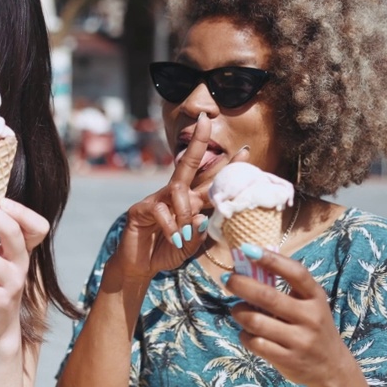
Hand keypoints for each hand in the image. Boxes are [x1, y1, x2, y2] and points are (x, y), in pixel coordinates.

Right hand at [113, 115, 246, 281]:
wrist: (139, 267)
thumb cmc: (166, 253)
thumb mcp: (190, 246)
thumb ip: (198, 233)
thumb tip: (201, 217)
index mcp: (190, 203)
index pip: (212, 182)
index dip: (228, 167)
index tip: (247, 150)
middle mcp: (175, 196)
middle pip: (188, 163)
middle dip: (198, 142)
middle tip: (206, 119)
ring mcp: (156, 199)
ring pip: (177, 190)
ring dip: (185, 212)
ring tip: (184, 234)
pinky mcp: (140, 209)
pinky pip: (160, 209)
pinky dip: (171, 226)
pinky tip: (173, 238)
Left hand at [225, 247, 354, 386]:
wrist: (332, 367)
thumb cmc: (312, 326)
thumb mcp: (308, 303)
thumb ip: (286, 286)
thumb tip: (249, 261)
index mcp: (316, 297)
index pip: (296, 273)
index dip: (271, 259)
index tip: (248, 249)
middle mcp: (310, 317)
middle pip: (268, 297)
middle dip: (241, 285)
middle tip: (227, 280)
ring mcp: (300, 340)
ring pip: (255, 321)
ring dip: (239, 312)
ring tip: (237, 310)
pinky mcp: (288, 359)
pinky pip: (255, 342)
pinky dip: (244, 335)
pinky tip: (247, 332)